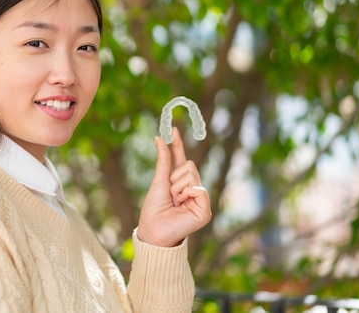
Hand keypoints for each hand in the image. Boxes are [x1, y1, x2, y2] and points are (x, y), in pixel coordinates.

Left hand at [137, 127, 211, 246]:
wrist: (153, 230)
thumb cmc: (153, 209)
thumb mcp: (158, 181)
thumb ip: (164, 160)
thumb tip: (160, 138)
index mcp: (180, 184)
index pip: (181, 160)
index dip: (177, 145)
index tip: (173, 128)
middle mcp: (192, 190)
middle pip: (189, 166)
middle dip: (175, 178)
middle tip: (170, 194)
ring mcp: (200, 199)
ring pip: (192, 176)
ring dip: (178, 188)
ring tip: (175, 202)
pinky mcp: (205, 209)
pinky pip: (198, 189)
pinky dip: (187, 194)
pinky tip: (182, 205)